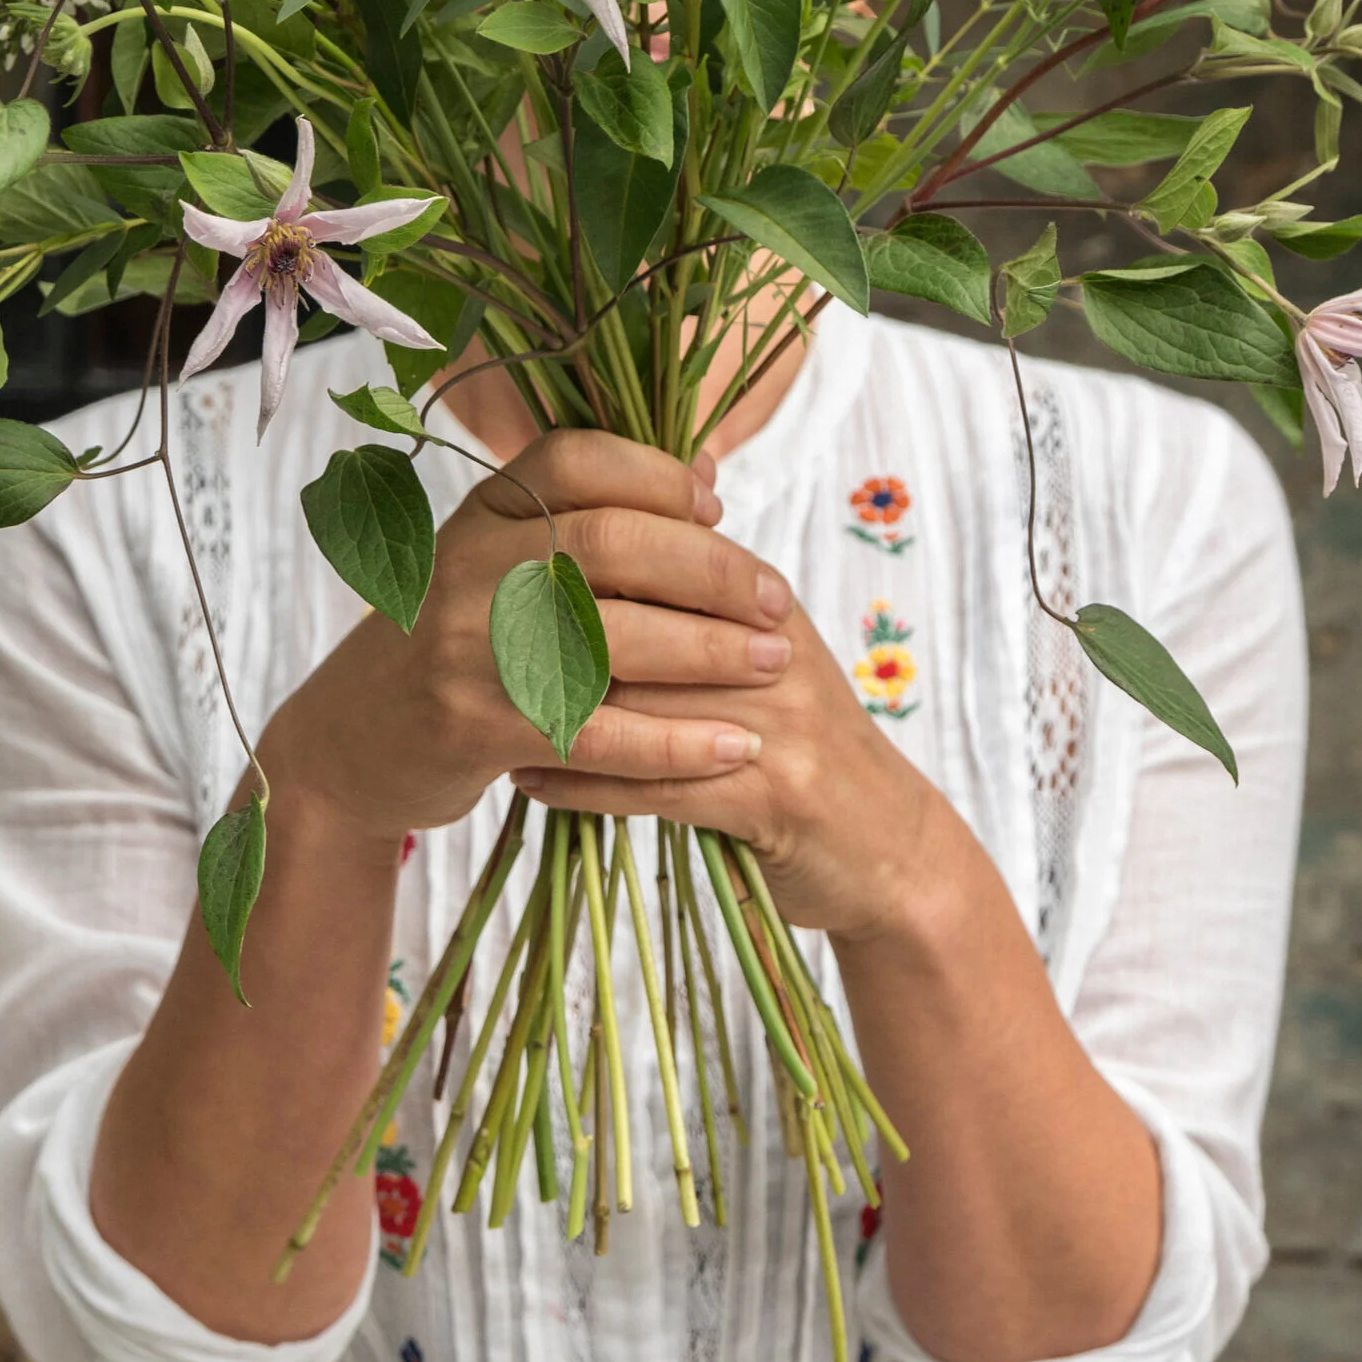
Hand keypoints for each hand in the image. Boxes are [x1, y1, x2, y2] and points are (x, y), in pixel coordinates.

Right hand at [261, 430, 792, 848]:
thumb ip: (592, 520)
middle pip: (610, 543)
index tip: (717, 510)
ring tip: (773, 664)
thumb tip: (707, 475)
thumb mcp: (503, 563)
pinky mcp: (474, 728)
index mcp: (480, 512)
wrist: (353, 744)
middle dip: (710, 571)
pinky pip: (595, 732)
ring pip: (609, 637)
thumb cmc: (459, 646)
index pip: (577, 460)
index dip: (657, 476)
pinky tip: (732, 748)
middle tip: (775, 604)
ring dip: (707, 652)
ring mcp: (465, 646)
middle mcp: (466, 564)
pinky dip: (673, 743)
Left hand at [511, 586, 956, 951]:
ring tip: (484, 711)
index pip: (660, 558)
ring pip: (641, 701)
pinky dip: (585, 783)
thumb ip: (700, 597)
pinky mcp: (773, 798)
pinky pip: (657, 784)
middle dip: (550, 634)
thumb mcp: (763, 660)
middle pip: (641, 622)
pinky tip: (529, 780)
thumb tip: (633, 512)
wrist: (890, 849)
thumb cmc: (804, 750)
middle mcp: (773, 652)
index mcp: (765, 607)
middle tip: (471, 642)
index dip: (576, 563)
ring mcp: (777, 725)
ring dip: (553, 710)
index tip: (495, 574)